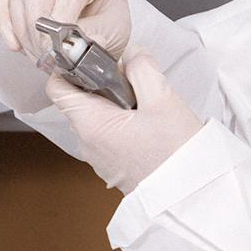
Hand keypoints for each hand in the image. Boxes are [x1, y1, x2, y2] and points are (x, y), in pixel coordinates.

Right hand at [0, 0, 130, 61]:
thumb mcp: (115, 31)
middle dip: (38, 28)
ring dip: (24, 32)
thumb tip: (72, 49)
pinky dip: (6, 26)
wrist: (101, 20)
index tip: (59, 44)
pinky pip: (5, 0)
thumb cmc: (109, 19)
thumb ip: (94, 38)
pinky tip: (17, 44)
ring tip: (40, 54)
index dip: (63, 19)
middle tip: (46, 54)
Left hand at [45, 51, 202, 194]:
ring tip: (146, 104)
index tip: (94, 57)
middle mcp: (88, 144)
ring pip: (97, 117)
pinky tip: (149, 124)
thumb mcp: (164, 99)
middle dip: (103, 83)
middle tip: (134, 79)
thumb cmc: (177, 153)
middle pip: (81, 100)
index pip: (58, 87)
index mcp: (91, 125)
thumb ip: (142, 68)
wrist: (193, 196)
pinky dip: (123, 123)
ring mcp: (100, 158)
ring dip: (116, 104)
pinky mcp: (114, 166)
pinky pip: (109, 135)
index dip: (70, 66)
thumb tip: (131, 54)